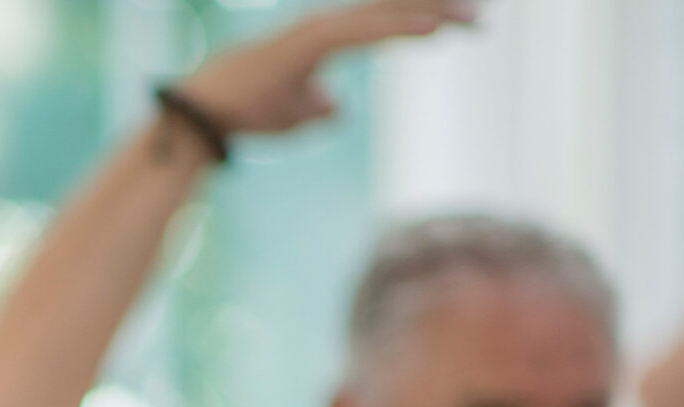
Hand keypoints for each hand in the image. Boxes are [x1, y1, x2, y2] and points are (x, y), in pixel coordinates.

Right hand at [176, 0, 474, 136]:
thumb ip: (317, 107)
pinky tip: (434, 27)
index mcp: (325, 38)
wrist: (201, 118)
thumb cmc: (243, 112)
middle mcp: (325, 26)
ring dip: (431, 11)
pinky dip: (399, 27)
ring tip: (471, 14)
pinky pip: (363, 31)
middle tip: (482, 9)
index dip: (426, 15)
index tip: (466, 20)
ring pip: (383, 13)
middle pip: (391, 7)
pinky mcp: (308, 44)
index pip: (385, 19)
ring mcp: (317, 31)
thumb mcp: (293, 114)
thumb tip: (337, 108)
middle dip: (439, 4)